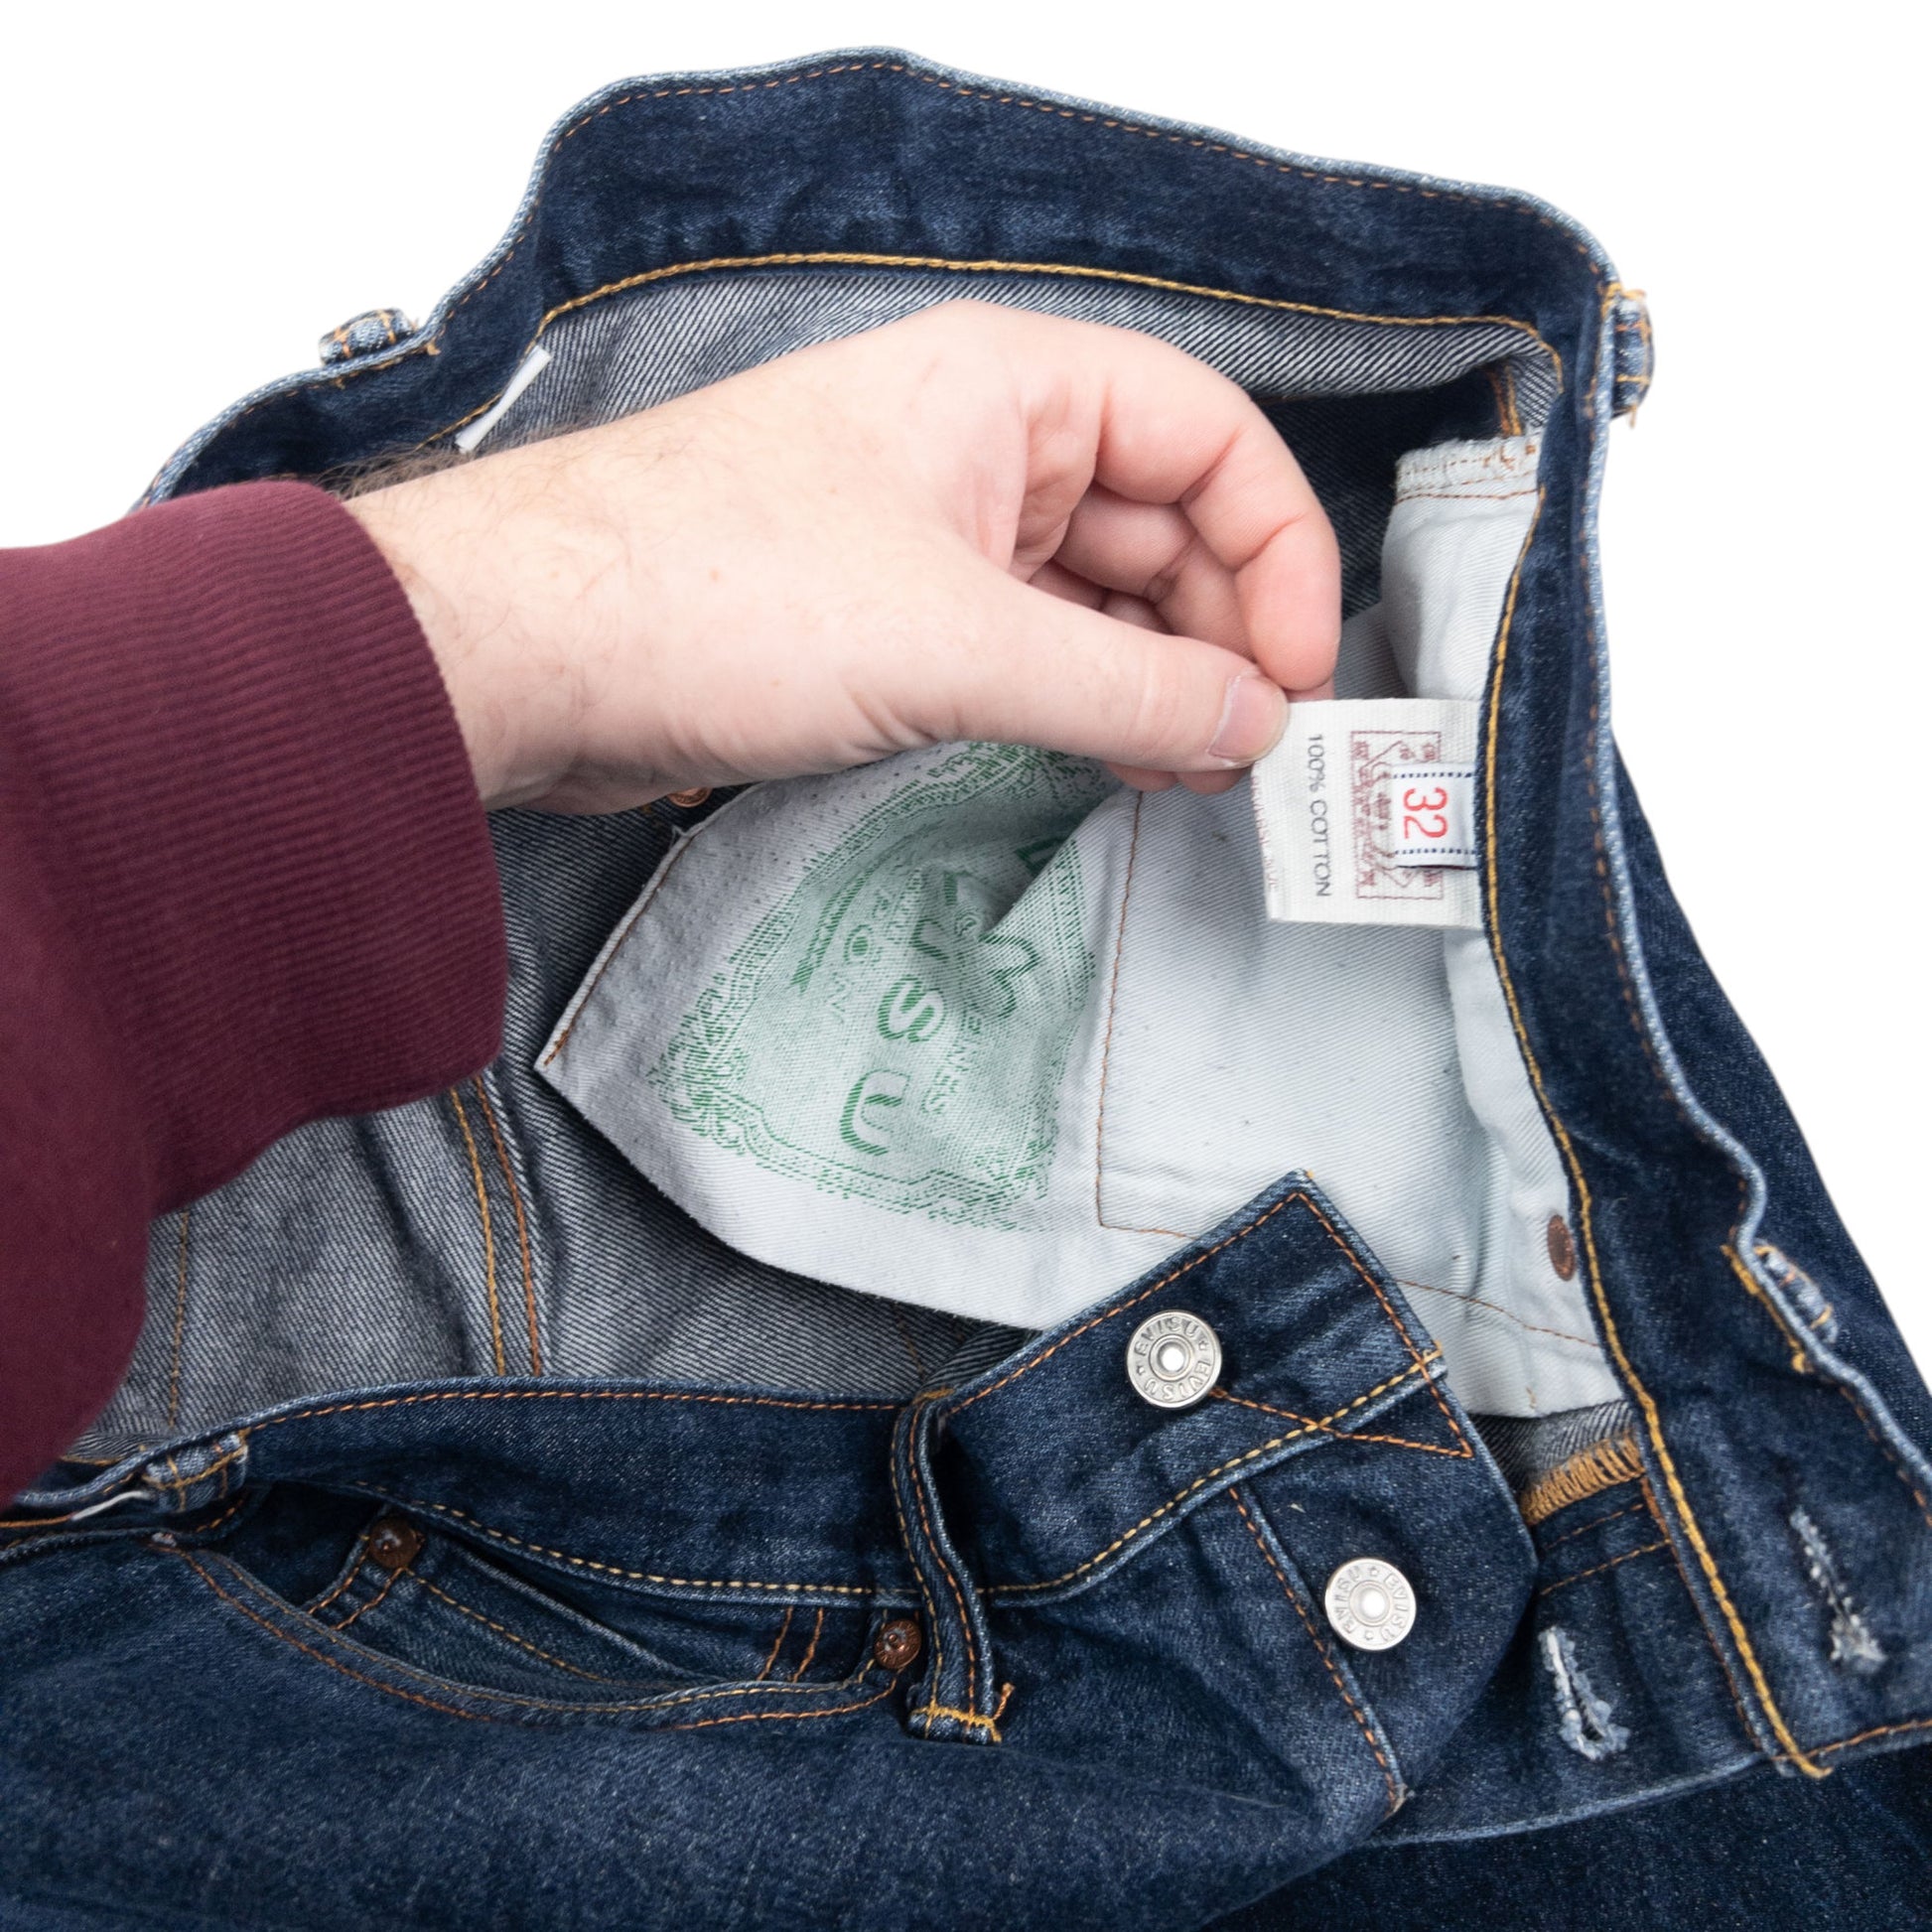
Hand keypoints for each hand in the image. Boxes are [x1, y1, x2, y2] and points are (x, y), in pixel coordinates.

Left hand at [347, 300, 1340, 812]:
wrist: (524, 656)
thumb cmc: (705, 589)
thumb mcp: (955, 646)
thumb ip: (1126, 692)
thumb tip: (1251, 726)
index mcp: (1004, 389)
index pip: (1207, 441)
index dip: (1276, 552)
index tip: (1297, 673)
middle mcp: (976, 447)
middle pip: (1162, 523)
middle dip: (1222, 632)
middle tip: (1258, 748)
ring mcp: (933, 535)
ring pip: (1097, 598)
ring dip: (1160, 682)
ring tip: (1203, 771)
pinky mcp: (891, 618)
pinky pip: (1030, 651)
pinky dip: (1086, 706)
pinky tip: (1124, 761)